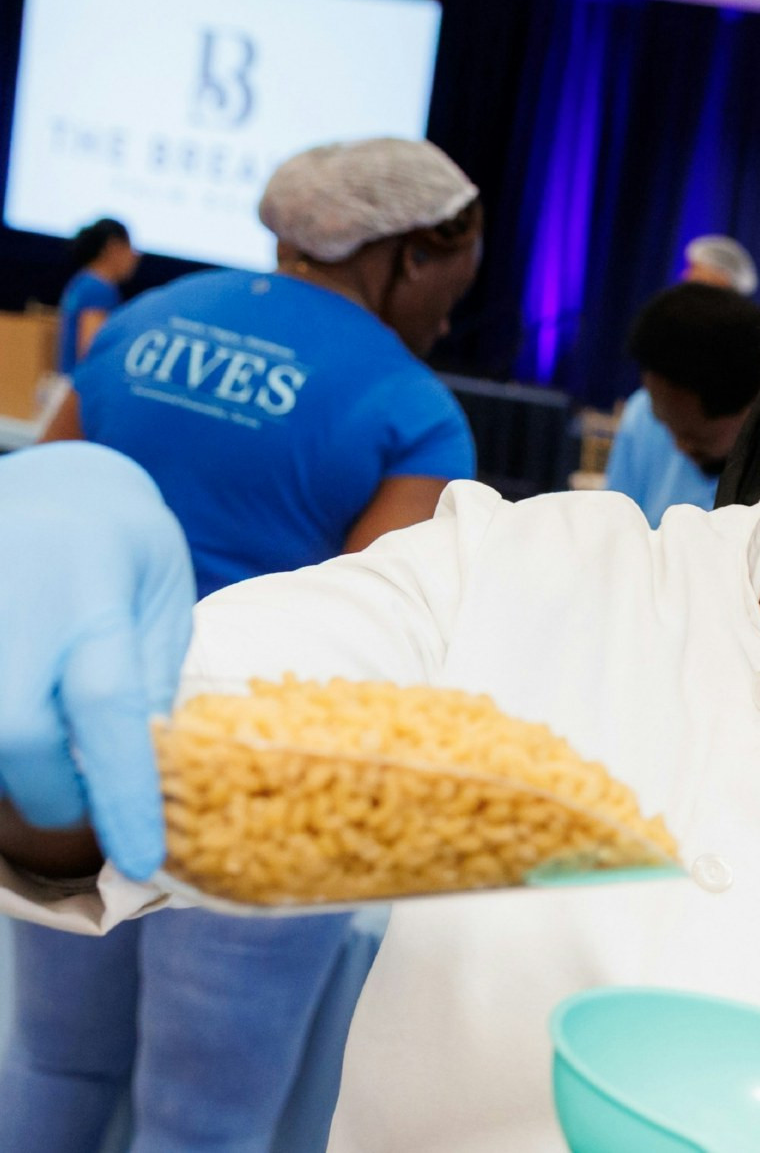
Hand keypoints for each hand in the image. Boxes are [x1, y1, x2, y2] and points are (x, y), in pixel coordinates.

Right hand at [0, 443, 193, 879]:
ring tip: (45, 765)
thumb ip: (150, 680)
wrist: (61, 482)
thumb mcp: (164, 602)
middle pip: (15, 729)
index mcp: (97, 594)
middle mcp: (18, 602)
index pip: (108, 707)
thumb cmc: (127, 551)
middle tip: (77, 802)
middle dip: (48, 790)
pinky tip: (27, 733)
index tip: (141, 858)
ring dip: (10, 766)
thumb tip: (146, 774)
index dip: (121, 790)